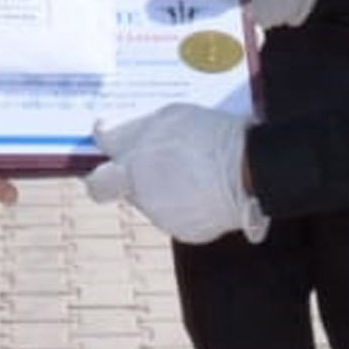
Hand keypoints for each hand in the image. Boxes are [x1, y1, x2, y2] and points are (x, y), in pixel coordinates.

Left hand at [85, 104, 266, 243]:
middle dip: (128, 177)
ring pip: (151, 202)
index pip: (97, 175)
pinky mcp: (185, 232)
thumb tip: (105, 131)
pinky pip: (177, 215)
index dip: (103, 161)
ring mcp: (162, 217)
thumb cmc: (213, 135)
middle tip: (151, 161)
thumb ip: (133, 129)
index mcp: (131, 167)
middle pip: (119, 189)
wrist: (251, 169)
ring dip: (163, 188)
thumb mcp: (170, 116)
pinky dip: (187, 204)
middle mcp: (140, 196)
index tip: (113, 149)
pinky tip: (207, 188)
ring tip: (193, 170)